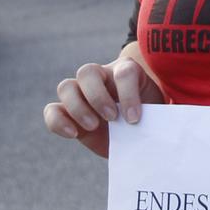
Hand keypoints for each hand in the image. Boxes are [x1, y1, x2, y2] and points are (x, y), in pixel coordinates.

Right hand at [44, 45, 166, 158]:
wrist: (138, 137)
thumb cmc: (150, 123)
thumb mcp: (157, 117)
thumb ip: (156, 116)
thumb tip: (154, 126)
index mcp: (126, 72)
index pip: (124, 73)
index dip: (128, 94)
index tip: (134, 119)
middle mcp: (101, 78)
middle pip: (87, 72)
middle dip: (98, 97)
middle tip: (112, 118)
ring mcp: (81, 94)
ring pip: (66, 87)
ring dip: (77, 107)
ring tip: (94, 126)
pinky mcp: (68, 114)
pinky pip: (52, 110)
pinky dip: (58, 121)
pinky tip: (74, 134)